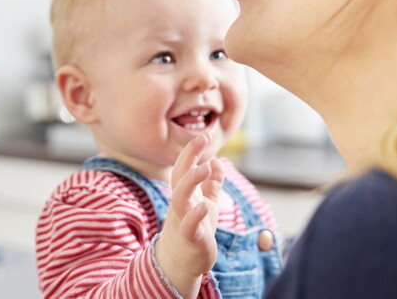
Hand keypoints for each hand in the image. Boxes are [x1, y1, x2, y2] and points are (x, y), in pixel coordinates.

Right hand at [155, 132, 224, 297]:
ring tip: (205, 167)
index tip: (204, 135)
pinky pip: (189, 225)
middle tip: (202, 138)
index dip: (192, 150)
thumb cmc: (194, 229)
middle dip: (189, 156)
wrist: (182, 262)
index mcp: (185, 194)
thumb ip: (212, 183)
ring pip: (180, 197)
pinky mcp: (190, 238)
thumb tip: (218, 161)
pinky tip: (205, 206)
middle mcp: (180, 203)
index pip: (184, 167)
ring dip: (191, 181)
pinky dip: (196, 214)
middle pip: (179, 175)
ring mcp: (183, 220)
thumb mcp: (207, 202)